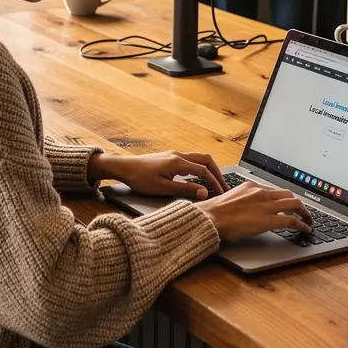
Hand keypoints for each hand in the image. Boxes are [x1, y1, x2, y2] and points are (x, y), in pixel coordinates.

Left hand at [91, 151, 227, 199]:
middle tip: (224, 185)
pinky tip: (198, 178)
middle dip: (217, 172)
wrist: (124, 167)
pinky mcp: (169, 157)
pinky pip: (191, 160)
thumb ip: (185, 190)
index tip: (221, 193)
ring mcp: (174, 154)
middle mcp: (178, 155)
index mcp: (178, 162)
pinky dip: (200, 168)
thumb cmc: (140, 179)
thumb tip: (204, 192)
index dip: (214, 182)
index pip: (204, 171)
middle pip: (206, 159)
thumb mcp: (163, 188)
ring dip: (209, 169)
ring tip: (215, 182)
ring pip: (199, 158)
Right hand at [199, 180, 311, 241]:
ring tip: (308, 220)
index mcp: (252, 186)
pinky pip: (292, 220)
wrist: (211, 217)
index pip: (275, 190)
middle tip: (302, 211)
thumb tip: (247, 208)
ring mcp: (267, 206)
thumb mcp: (231, 199)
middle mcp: (262, 193)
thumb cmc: (215, 212)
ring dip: (305, 212)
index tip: (288, 204)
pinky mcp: (269, 220)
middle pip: (289, 194)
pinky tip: (305, 229)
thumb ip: (243, 200)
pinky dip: (302, 224)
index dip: (285, 199)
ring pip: (295, 204)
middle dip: (298, 203)